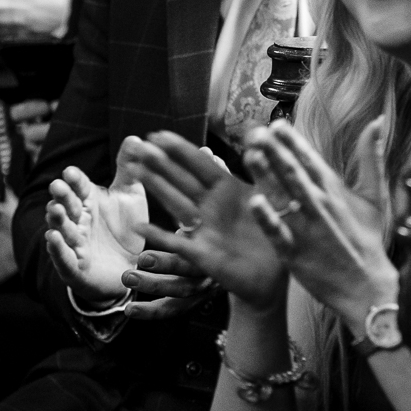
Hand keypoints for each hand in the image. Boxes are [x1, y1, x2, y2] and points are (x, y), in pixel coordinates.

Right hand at [43, 140, 150, 306]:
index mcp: (89, 200)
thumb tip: (136, 138)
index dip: (74, 180)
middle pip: (67, 205)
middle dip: (62, 196)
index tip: (71, 172)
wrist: (130, 268)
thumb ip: (129, 169)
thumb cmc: (126, 227)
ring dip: (57, 220)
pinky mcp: (74, 267)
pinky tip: (52, 240)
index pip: (79, 186)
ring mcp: (74, 243)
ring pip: (61, 229)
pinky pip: (63, 258)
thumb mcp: (130, 196)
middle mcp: (78, 220)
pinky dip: (57, 249)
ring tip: (55, 211)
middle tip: (58, 186)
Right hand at [122, 131, 287, 308]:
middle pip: (182, 179)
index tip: (158, 135)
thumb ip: (265, 173)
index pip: (200, 165)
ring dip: (156, 187)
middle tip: (138, 147)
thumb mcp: (274, 200)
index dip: (180, 150)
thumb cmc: (275, 235)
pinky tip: (140, 226)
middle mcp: (211, 206)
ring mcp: (204, 228)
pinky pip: (177, 243)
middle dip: (160, 163)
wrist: (275, 276)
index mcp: (228, 190)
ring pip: (175, 203)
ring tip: (136, 170)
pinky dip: (159, 235)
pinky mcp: (202, 253)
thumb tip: (260, 137)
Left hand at [243, 118, 398, 328]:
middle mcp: (321, 206)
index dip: (293, 140)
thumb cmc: (368, 240)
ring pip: (283, 198)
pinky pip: (279, 234)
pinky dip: (268, 219)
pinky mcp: (296, 254)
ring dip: (266, 176)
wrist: (367, 287)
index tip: (276, 123)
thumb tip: (377, 121)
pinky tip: (255, 202)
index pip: (311, 160)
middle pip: (294, 173)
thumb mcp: (376, 196)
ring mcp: (307, 230)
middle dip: (274, 151)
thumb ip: (372, 157)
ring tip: (249, 155)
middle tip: (255, 132)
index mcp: (336, 191)